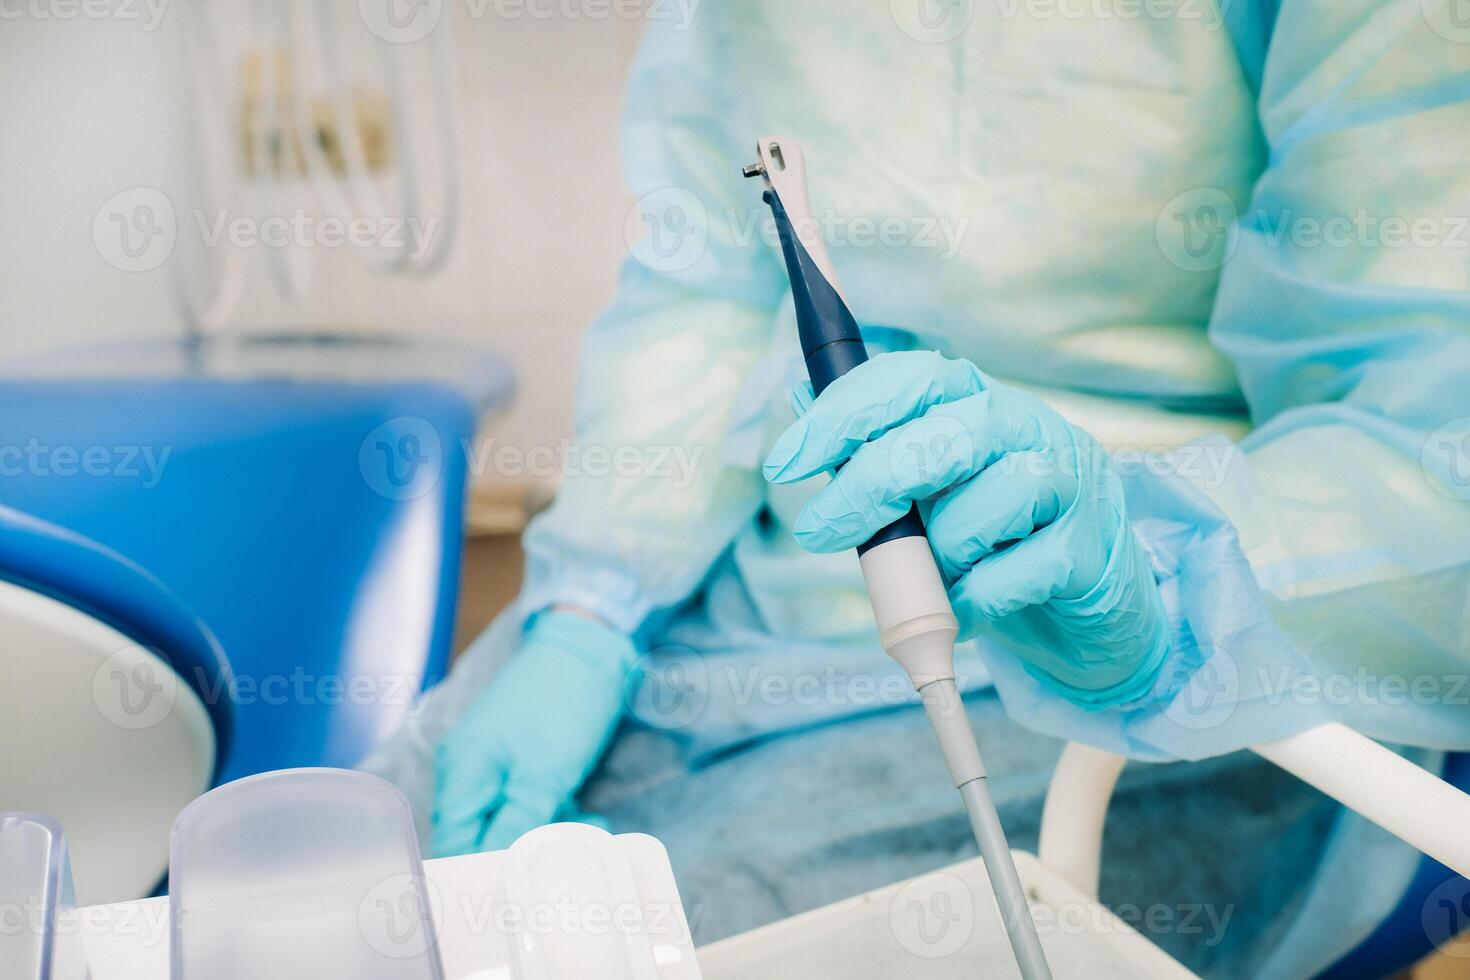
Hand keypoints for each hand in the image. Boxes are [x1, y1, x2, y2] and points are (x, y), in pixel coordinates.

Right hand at [432, 610, 635, 855]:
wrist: (594, 638)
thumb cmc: (566, 700)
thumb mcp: (546, 773)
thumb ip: (517, 827)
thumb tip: (495, 873)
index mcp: (463, 772)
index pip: (456, 844)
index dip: (485, 873)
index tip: (526, 890)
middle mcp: (470, 768)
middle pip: (482, 834)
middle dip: (526, 852)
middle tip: (575, 855)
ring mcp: (496, 759)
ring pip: (511, 818)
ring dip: (550, 832)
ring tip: (594, 829)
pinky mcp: (524, 753)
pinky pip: (529, 798)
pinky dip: (556, 811)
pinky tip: (589, 814)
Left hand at [763, 351, 1168, 706]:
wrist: (1082, 616)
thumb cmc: (992, 542)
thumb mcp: (927, 492)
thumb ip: (873, 448)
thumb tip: (801, 397)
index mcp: (981, 401)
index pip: (913, 378)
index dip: (845, 412)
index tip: (787, 460)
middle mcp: (1030, 427)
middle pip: (945, 435)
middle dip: (868, 485)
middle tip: (818, 531)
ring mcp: (1071, 483)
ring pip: (984, 506)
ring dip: (939, 555)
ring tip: (938, 576)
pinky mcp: (1089, 550)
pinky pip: (1010, 577)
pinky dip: (974, 602)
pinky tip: (969, 607)